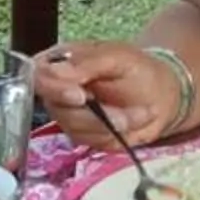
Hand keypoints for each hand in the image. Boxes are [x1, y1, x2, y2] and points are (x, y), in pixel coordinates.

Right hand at [36, 41, 183, 147]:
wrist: (160, 96)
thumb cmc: (138, 70)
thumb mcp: (118, 57)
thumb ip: (87, 63)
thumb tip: (56, 72)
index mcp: (59, 63)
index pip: (39, 77)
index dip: (55, 89)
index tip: (80, 96)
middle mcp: (57, 90)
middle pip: (56, 108)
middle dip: (93, 114)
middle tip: (126, 114)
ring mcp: (67, 115)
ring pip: (75, 128)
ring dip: (112, 124)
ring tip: (139, 113)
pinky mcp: (82, 135)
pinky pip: (90, 141)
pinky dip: (116, 134)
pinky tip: (133, 122)